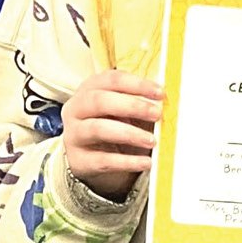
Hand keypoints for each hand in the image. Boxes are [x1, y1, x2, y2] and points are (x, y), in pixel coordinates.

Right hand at [61, 68, 162, 201]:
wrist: (89, 158)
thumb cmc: (110, 126)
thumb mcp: (121, 111)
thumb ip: (139, 103)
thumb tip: (167, 102)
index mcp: (89, 90)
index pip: (110, 80)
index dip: (136, 84)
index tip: (160, 92)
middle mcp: (76, 109)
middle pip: (100, 101)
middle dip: (132, 106)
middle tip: (157, 114)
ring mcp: (74, 135)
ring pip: (98, 129)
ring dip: (129, 134)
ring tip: (152, 141)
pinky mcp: (79, 161)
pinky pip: (103, 160)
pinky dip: (127, 162)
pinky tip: (146, 162)